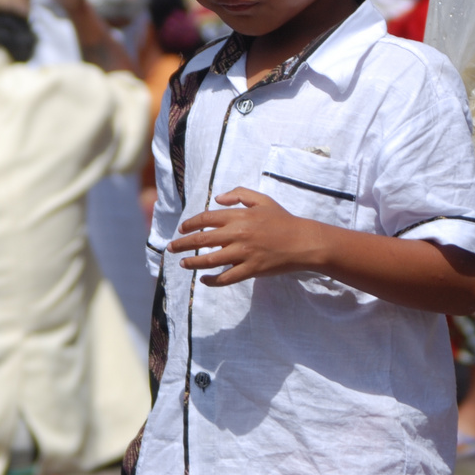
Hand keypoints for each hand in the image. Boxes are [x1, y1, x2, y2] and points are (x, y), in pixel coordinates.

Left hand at [168, 187, 324, 286]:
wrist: (304, 241)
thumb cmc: (282, 219)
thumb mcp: (262, 200)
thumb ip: (239, 194)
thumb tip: (217, 198)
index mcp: (238, 216)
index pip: (206, 219)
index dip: (190, 224)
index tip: (181, 229)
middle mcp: (237, 234)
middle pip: (201, 239)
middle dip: (182, 244)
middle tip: (171, 248)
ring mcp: (243, 253)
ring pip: (209, 260)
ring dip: (192, 262)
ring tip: (182, 264)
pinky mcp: (251, 270)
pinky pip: (226, 278)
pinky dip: (212, 281)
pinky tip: (203, 280)